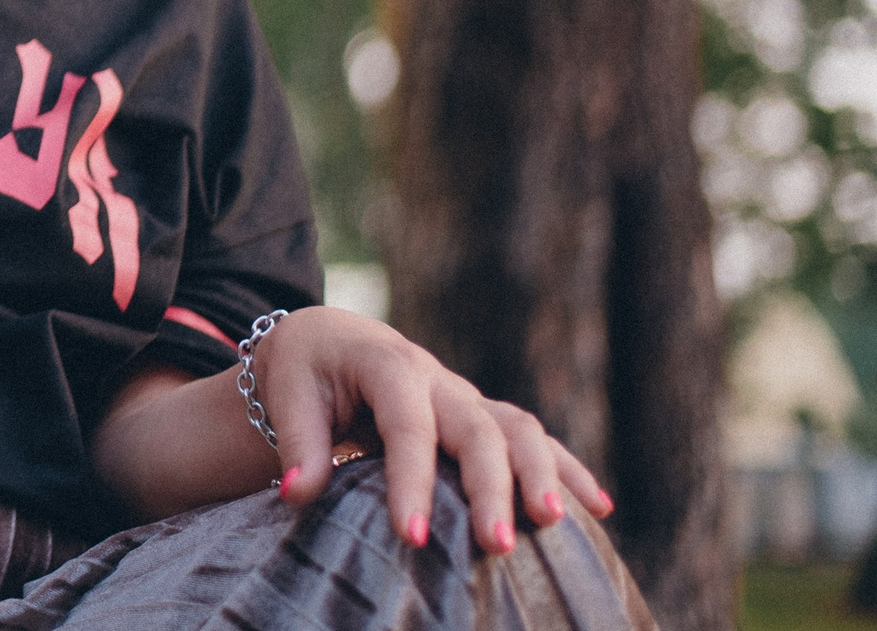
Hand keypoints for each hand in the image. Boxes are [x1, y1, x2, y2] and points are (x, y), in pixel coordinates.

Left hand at [253, 307, 612, 552]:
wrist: (330, 341)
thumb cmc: (307, 370)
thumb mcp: (287, 393)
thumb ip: (297, 443)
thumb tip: (297, 493)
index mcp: (387, 364)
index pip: (407, 425)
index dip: (412, 481)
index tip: (413, 537)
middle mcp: (438, 379)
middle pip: (477, 428)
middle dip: (490, 487)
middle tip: (495, 545)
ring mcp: (467, 398)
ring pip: (518, 429)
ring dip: (542, 475)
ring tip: (555, 526)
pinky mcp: (483, 417)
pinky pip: (534, 440)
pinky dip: (568, 469)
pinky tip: (599, 509)